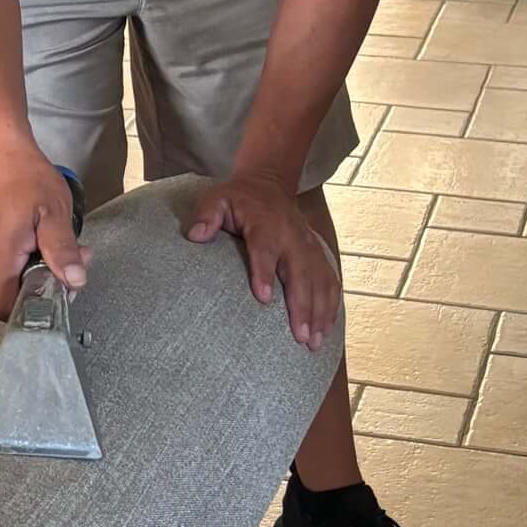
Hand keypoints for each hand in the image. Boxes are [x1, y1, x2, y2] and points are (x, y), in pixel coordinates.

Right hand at [0, 143, 89, 319]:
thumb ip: (62, 251)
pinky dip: (33, 257)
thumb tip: (74, 281)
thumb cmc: (24, 176)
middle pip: (14, 295)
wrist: (0, 151)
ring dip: (43, 269)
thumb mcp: (53, 213)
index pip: (6, 309)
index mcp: (0, 258)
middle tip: (73, 263)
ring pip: (15, 278)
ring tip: (64, 245)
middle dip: (47, 286)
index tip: (60, 292)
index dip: (33, 310)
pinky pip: (12, 262)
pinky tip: (49, 237)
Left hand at [185, 174, 340, 349]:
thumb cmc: (238, 199)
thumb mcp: (217, 199)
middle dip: (302, 305)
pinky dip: (331, 305)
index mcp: (266, 223)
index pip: (265, 248)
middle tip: (300, 337)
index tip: (264, 298)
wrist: (268, 184)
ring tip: (314, 342)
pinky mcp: (317, 253)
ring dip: (320, 312)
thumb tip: (195, 235)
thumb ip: (206, 215)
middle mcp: (292, 236)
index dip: (265, 272)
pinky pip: (330, 280)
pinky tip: (327, 329)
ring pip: (320, 280)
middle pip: (300, 272)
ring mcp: (308, 246)